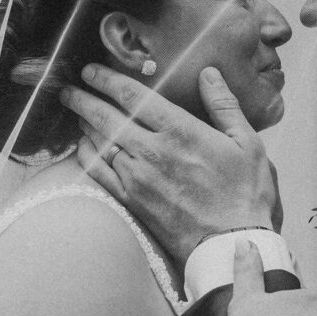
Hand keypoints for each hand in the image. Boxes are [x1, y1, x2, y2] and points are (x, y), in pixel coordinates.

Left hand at [59, 65, 278, 264]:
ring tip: (77, 113)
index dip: (107, 79)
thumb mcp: (248, 143)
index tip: (91, 70)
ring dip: (85, 124)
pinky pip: (100, 173)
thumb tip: (209, 73)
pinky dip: (87, 156)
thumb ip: (224, 105)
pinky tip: (84, 147)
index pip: (133, 96)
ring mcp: (138, 178)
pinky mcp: (133, 202)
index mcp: (180, 130)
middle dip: (84, 99)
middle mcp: (153, 151)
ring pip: (100, 143)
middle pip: (106, 117)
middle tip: (68, 89)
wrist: (233, 245)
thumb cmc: (247, 194)